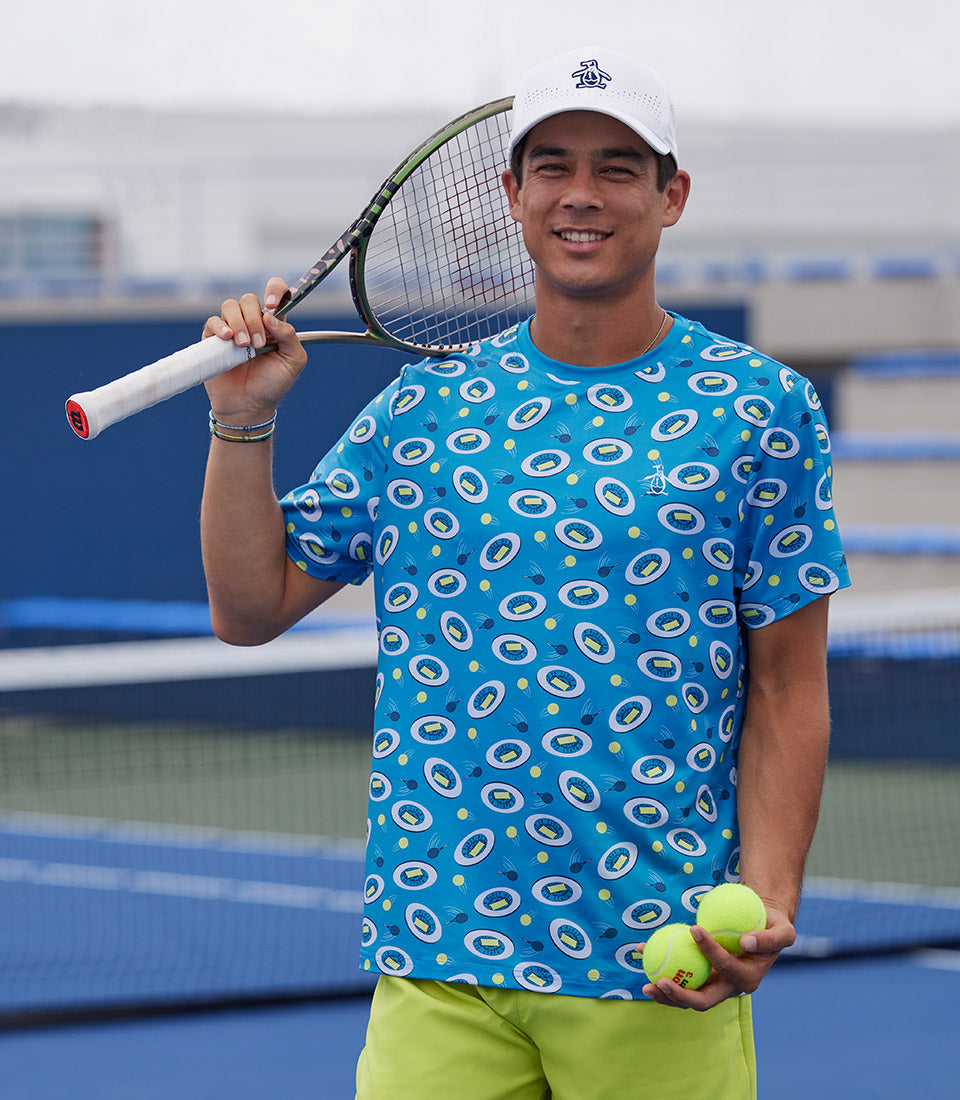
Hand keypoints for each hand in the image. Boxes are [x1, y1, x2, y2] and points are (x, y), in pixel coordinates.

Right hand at [202, 276, 307, 424]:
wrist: (250, 406)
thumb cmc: (273, 384)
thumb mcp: (293, 361)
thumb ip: (289, 336)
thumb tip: (271, 315)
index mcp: (274, 324)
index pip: (276, 293)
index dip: (275, 290)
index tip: (273, 305)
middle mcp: (252, 322)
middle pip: (249, 300)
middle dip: (255, 319)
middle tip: (258, 343)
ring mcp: (232, 329)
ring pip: (230, 306)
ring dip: (239, 323)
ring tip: (244, 346)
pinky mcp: (213, 339)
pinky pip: (212, 321)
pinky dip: (220, 326)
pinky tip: (228, 338)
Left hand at [640, 904, 794, 1010]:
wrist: (761, 927)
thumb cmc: (772, 926)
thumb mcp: (783, 931)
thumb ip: (769, 939)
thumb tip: (745, 943)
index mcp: (747, 979)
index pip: (726, 969)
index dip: (711, 953)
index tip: (694, 929)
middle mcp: (729, 988)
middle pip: (703, 1000)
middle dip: (680, 995)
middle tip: (659, 981)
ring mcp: (713, 985)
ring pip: (687, 996)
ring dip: (665, 994)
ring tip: (645, 984)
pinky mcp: (701, 978)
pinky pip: (679, 977)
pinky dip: (660, 968)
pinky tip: (640, 952)